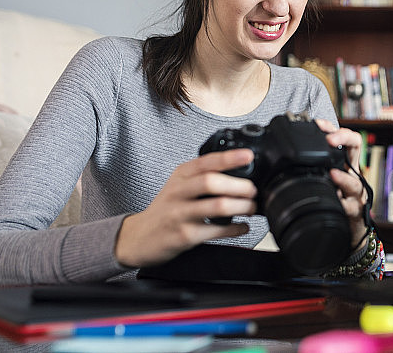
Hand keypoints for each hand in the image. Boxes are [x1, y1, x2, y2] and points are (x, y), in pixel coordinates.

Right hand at [114, 149, 257, 267]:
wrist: (139, 237)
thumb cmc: (166, 209)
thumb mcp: (179, 185)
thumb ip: (202, 175)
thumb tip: (240, 170)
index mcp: (180, 175)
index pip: (206, 162)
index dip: (229, 158)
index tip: (248, 156)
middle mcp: (178, 192)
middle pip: (211, 182)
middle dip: (239, 186)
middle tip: (253, 190)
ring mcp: (180, 214)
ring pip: (217, 206)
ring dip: (242, 207)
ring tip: (252, 208)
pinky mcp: (184, 235)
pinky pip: (216, 231)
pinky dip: (235, 229)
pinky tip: (243, 227)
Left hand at [315, 119, 368, 250]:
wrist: (346, 228)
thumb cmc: (333, 202)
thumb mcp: (322, 181)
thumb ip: (308, 171)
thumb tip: (274, 162)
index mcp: (342, 163)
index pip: (344, 137)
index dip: (334, 128)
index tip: (320, 125)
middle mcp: (352, 173)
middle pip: (356, 147)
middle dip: (344, 138)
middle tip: (330, 139)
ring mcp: (355, 192)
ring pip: (355, 181)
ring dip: (343, 178)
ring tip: (333, 174)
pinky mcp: (356, 211)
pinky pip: (351, 207)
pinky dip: (344, 206)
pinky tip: (337, 203)